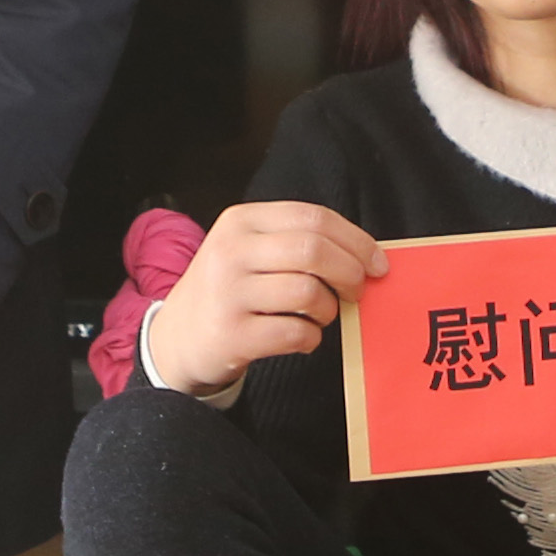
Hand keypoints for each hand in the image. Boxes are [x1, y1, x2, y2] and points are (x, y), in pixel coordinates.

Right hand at [144, 201, 385, 394]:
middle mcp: (231, 251)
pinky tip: (302, 337)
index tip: (378, 262)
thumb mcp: (249, 249)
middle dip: (350, 272)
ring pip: (309, 293)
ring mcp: (228, 293)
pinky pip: (296, 333)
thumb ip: (297, 242)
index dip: (355, 240)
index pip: (313, 217)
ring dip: (329, 309)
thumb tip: (366, 255)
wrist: (178, 338)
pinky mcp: (232, 334)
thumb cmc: (230, 289)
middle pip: (314, 250)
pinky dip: (311, 337)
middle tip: (357, 291)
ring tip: (320, 315)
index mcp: (241, 221)